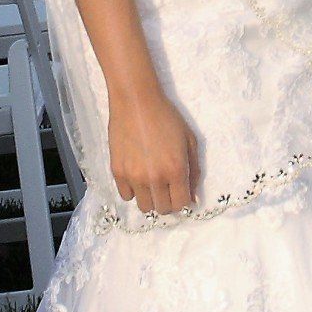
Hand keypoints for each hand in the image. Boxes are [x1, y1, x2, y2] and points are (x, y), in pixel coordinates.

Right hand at [107, 85, 198, 214]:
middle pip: (163, 209)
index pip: (181, 204)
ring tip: (151, 183)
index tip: (180, 192)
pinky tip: (137, 176)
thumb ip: (194, 171)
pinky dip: (133, 191)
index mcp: (176, 170)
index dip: (183, 200)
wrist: (136, 102)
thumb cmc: (167, 117)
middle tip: (166, 187)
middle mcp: (155, 178)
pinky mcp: (117, 172)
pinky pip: (126, 195)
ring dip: (150, 199)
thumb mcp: (189, 140)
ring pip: (144, 206)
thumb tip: (193, 198)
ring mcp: (134, 177)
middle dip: (168, 201)